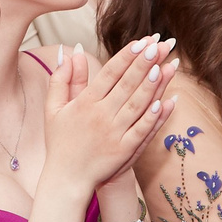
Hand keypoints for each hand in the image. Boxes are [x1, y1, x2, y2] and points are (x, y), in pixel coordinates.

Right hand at [40, 37, 173, 194]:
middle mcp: (100, 116)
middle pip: (126, 84)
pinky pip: (142, 130)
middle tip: (160, 43)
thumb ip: (61, 79)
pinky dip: (154, 116)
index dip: (126, 57)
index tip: (141, 41)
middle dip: (144, 62)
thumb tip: (69, 52)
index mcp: (84, 103)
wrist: (66, 179)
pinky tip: (167, 101)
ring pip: (137, 104)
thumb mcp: (53, 108)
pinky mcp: (124, 150)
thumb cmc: (60, 141)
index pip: (109, 74)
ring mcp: (114, 133)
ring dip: (154, 84)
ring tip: (166, 64)